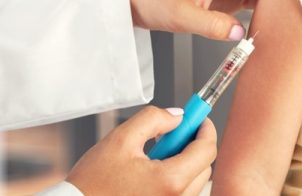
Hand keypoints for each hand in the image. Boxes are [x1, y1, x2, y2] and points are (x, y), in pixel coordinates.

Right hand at [66, 106, 216, 195]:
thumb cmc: (91, 184)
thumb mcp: (121, 139)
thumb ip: (154, 119)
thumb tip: (177, 116)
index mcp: (170, 181)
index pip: (207, 150)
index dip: (204, 129)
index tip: (198, 118)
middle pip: (204, 166)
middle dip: (193, 144)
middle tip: (173, 133)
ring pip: (194, 181)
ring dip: (184, 162)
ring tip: (155, 155)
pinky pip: (181, 193)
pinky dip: (175, 178)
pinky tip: (151, 171)